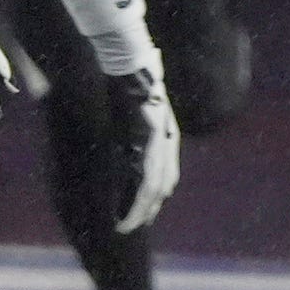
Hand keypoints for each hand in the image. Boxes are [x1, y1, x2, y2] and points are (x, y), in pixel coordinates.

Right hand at [105, 61, 180, 231]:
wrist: (127, 62)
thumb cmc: (128, 81)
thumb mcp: (137, 108)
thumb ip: (136, 127)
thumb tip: (126, 139)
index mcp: (165, 135)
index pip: (164, 175)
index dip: (153, 197)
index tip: (143, 214)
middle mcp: (166, 141)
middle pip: (161, 185)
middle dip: (146, 208)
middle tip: (131, 227)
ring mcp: (158, 141)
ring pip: (152, 187)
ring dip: (138, 210)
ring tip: (125, 226)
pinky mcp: (146, 140)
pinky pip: (141, 176)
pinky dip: (132, 197)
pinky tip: (123, 210)